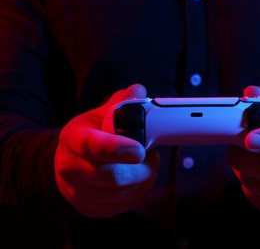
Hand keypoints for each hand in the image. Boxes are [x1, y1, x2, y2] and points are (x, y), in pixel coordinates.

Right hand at [54, 84, 158, 217]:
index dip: (116, 148)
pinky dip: (140, 190)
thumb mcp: (98, 116)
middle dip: (141, 167)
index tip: (139, 150)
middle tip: (151, 155)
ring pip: (124, 192)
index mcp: (73, 139)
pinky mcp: (93, 209)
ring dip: (144, 177)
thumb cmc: (89, 137)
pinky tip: (139, 177)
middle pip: (112, 176)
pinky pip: (126, 204)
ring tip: (145, 163)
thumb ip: (120, 104)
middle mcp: (71, 169)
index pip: (91, 146)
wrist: (69, 166)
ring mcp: (80, 193)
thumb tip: (138, 91)